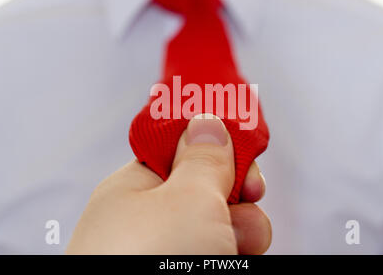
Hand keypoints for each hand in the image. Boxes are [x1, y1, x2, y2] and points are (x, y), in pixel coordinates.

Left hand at [66, 115, 271, 253]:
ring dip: (243, 228)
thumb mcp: (187, 197)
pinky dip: (239, 253)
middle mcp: (151, 220)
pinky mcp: (192, 271)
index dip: (211, 140)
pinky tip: (237, 259)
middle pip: (208, 186)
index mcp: (136, 187)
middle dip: (236, 190)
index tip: (243, 136)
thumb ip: (205, 157)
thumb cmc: (145, 265)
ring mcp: (172, 251)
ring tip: (235, 244)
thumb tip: (208, 122)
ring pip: (224, 223)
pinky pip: (226, 252)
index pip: (177, 147)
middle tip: (246, 192)